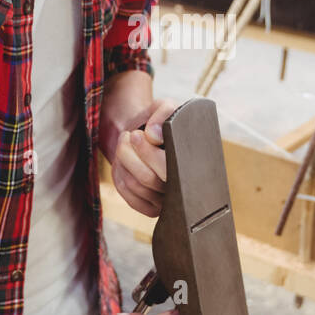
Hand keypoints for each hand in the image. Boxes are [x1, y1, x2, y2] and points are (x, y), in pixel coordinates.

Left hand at [111, 97, 179, 218]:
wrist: (142, 133)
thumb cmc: (158, 122)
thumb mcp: (164, 106)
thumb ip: (164, 112)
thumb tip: (154, 136)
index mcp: (194, 163)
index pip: (169, 169)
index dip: (149, 153)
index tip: (138, 134)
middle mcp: (184, 186)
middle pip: (149, 179)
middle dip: (131, 155)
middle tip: (130, 135)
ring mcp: (168, 199)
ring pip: (135, 185)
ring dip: (124, 159)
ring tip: (126, 141)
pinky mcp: (152, 208)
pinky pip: (129, 197)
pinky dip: (121, 175)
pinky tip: (125, 161)